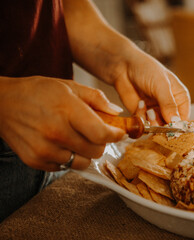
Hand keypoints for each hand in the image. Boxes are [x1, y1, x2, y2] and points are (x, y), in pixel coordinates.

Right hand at [0, 76, 124, 170]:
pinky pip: (65, 167)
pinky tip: (60, 143)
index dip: (116, 135)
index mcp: (67, 111)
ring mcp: (44, 150)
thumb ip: (96, 98)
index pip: (101, 134)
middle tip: (95, 133)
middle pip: (95, 151)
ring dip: (85, 152)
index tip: (119, 133)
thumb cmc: (37, 92)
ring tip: (76, 138)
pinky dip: (68, 158)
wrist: (2, 104)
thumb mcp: (69, 86)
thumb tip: (117, 112)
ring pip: (82, 162)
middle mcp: (56, 133)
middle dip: (100, 142)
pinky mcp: (35, 161)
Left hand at [112, 50, 190, 122]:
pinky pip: (144, 125)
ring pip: (157, 128)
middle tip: (154, 115)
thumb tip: (176, 122)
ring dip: (151, 122)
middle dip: (162, 125)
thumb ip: (169, 104)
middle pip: (170, 126)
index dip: (178, 125)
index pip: (184, 118)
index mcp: (180, 98)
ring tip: (147, 110)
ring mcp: (156, 111)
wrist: (123, 66)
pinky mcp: (142, 115)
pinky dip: (141, 118)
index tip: (171, 128)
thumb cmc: (146, 69)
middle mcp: (169, 107)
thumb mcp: (161, 85)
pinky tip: (139, 105)